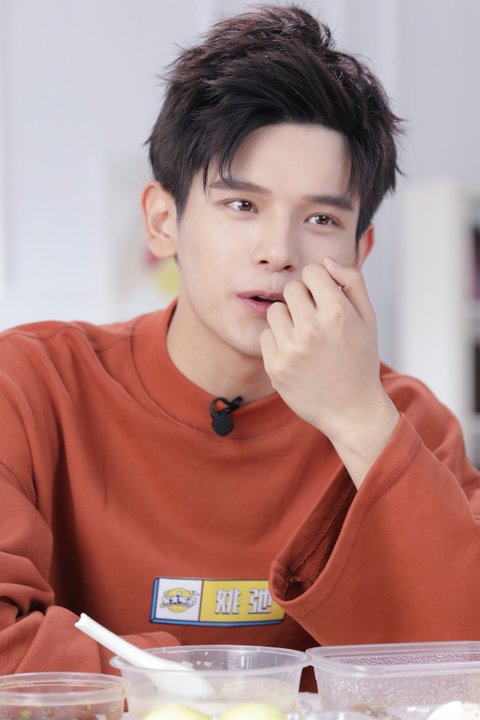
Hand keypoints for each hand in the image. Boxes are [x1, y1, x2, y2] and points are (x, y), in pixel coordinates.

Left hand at [260, 257, 398, 485]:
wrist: (352, 410)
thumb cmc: (360, 361)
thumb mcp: (369, 319)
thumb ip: (352, 282)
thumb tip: (326, 262)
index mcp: (337, 312)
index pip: (311, 271)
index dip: (318, 282)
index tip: (323, 298)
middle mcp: (312, 329)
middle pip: (290, 289)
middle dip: (302, 300)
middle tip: (315, 320)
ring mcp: (291, 349)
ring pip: (275, 311)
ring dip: (288, 319)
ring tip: (305, 338)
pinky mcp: (276, 367)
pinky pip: (266, 336)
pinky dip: (278, 342)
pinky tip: (296, 355)